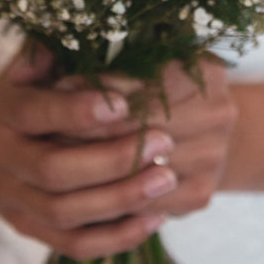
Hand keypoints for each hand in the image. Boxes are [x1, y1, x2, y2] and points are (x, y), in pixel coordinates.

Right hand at [0, 45, 177, 258]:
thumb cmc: (13, 98)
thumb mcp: (22, 68)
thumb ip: (49, 51)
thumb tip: (85, 24)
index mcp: (3, 113)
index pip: (37, 114)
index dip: (77, 111)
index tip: (124, 103)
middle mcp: (4, 161)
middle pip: (55, 171)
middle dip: (112, 160)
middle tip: (164, 142)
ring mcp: (16, 202)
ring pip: (67, 213)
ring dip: (121, 200)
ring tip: (168, 178)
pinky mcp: (31, 231)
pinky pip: (74, 245)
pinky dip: (116, 238)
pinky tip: (155, 219)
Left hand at [68, 58, 237, 216]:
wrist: (206, 125)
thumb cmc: (162, 83)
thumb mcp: (143, 59)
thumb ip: (110, 58)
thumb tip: (59, 79)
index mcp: (206, 71)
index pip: (141, 82)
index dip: (97, 86)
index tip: (58, 85)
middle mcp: (217, 114)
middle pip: (139, 127)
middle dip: (87, 128)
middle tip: (46, 127)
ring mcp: (213, 158)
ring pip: (137, 170)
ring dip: (90, 167)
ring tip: (52, 158)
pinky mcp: (199, 195)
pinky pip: (143, 204)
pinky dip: (108, 197)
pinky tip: (78, 187)